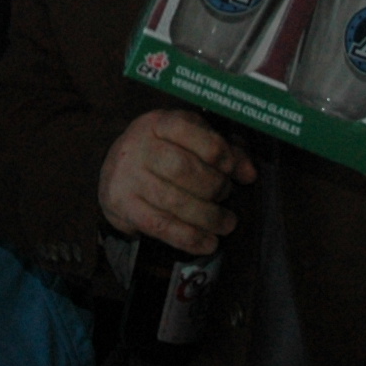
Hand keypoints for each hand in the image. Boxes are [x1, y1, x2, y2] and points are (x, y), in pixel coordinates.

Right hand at [99, 108, 256, 253]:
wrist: (115, 171)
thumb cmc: (164, 152)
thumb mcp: (191, 140)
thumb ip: (224, 151)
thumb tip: (249, 173)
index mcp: (158, 123)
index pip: (189, 130)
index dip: (218, 151)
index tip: (232, 169)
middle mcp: (138, 146)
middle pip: (181, 168)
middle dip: (213, 186)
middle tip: (227, 195)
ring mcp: (126, 176)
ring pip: (173, 201)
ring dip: (208, 217)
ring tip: (226, 224)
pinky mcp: (121, 205)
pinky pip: (160, 226)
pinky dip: (189, 238)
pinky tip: (208, 243)